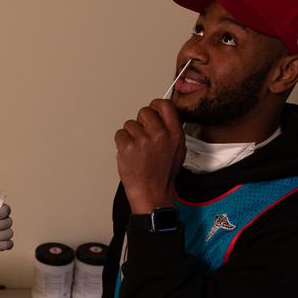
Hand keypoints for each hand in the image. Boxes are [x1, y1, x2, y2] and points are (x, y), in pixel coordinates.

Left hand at [114, 99, 185, 213]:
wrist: (151, 192)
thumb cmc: (162, 175)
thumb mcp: (178, 150)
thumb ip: (171, 131)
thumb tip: (162, 117)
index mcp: (174, 134)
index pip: (164, 105)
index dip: (155, 105)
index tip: (152, 110)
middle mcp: (160, 134)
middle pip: (144, 111)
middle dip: (141, 122)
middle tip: (142, 136)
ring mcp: (143, 140)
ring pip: (130, 124)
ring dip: (130, 134)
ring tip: (137, 150)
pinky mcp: (127, 146)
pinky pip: (120, 134)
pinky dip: (121, 143)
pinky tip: (129, 153)